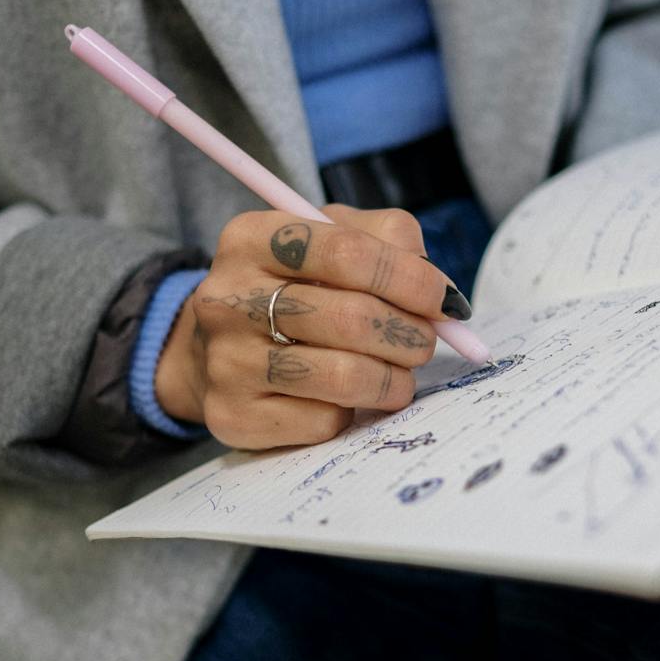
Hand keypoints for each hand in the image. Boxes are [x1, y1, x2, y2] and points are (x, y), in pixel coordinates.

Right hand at [154, 204, 470, 448]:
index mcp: (250, 239)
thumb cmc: (293, 287)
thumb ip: (389, 241)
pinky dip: (353, 413)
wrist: (214, 351)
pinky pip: (323, 422)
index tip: (445, 302)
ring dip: (393, 380)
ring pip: (344, 376)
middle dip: (410, 335)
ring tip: (398, 374)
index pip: (348, 252)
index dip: (411, 279)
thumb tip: (439, 292)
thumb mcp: (331, 239)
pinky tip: (346, 399)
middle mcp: (227, 298)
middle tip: (422, 343)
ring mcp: (226, 361)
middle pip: (352, 317)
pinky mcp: (233, 417)